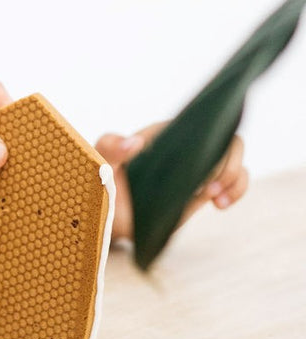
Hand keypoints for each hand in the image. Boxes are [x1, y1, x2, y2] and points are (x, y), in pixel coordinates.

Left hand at [97, 124, 248, 240]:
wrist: (107, 214)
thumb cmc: (101, 184)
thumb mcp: (99, 166)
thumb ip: (108, 149)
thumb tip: (135, 142)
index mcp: (161, 135)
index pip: (198, 124)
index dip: (210, 140)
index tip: (199, 166)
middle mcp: (183, 147)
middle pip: (226, 140)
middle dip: (228, 165)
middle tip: (208, 190)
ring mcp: (195, 167)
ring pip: (235, 158)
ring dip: (235, 178)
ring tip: (215, 199)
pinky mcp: (203, 186)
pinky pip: (236, 179)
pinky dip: (238, 189)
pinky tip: (221, 204)